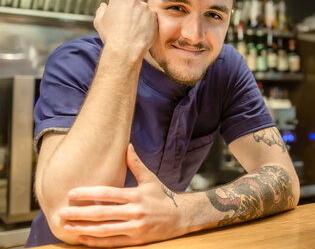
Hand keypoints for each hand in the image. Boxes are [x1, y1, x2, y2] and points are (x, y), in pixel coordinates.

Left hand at [58, 144, 183, 246]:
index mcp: (136, 195)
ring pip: (105, 230)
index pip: (107, 194)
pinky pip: (113, 242)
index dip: (88, 194)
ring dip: (84, 229)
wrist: (181, 216)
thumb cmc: (162, 196)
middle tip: (61, 212)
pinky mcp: (136, 239)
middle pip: (102, 213)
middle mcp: (135, 211)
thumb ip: (136, 164)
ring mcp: (135, 227)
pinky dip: (96, 242)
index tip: (72, 193)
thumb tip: (127, 146)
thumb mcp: (150, 179)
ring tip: (67, 226)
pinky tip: (82, 238)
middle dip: (79, 213)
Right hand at [93, 0, 156, 55]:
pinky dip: (147, 23)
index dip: (119, 9)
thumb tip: (104, 5)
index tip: (118, 18)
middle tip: (126, 24)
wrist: (126, 48)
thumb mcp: (99, 21)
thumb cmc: (111, 35)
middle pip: (133, 2)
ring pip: (143, 9)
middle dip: (130, 10)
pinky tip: (141, 31)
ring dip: (140, 16)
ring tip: (133, 30)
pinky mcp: (154, 16)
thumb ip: (101, 10)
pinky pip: (151, 17)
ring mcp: (145, 7)